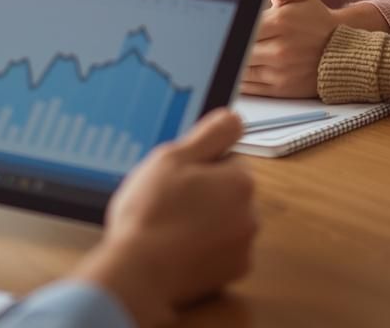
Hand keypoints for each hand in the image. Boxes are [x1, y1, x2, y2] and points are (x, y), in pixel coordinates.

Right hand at [72, 109, 256, 326]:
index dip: (198, 167)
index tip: (176, 179)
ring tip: (170, 228)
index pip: (227, 159)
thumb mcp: (171, 158)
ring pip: (225, 221)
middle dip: (205, 195)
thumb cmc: (151, 213)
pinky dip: (205, 249)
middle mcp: (252, 213)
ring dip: (205, 221)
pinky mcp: (234, 272)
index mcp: (240, 180)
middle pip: (229, 192)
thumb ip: (209, 134)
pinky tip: (179, 249)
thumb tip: (235, 118)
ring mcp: (244, 246)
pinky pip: (222, 250)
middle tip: (169, 203)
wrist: (138, 272)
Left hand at [230, 0, 336, 97]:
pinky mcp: (281, 89)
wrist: (342, 51)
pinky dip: (239, 77)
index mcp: (281, 22)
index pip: (240, 23)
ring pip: (239, 67)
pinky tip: (242, 65)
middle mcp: (281, 50)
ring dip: (232, 59)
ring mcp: (281, 72)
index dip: (229, 21)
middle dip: (228, 41)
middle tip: (219, 36)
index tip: (222, 20)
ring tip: (233, 49)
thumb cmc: (314, 18)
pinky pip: (248, 86)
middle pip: (236, 46)